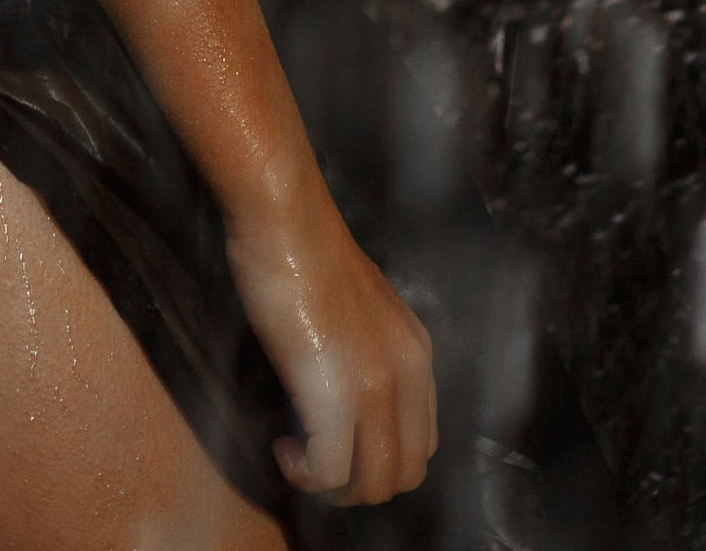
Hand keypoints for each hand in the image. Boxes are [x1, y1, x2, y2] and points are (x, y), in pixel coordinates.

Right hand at [224, 186, 437, 502]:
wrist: (285, 219)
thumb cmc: (307, 253)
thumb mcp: (361, 312)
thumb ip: (369, 355)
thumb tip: (347, 402)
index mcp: (417, 355)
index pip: (421, 445)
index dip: (377, 459)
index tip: (337, 445)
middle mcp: (408, 374)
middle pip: (404, 474)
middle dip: (358, 485)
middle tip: (314, 461)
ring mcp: (375, 385)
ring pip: (374, 484)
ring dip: (332, 488)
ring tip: (298, 456)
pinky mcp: (334, 392)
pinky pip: (328, 471)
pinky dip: (303, 474)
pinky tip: (283, 447)